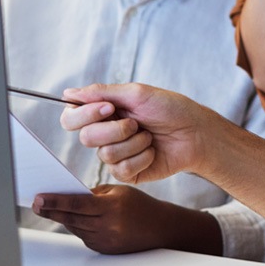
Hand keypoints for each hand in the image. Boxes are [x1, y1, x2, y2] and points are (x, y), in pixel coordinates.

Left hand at [31, 185, 221, 255]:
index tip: (38, 198)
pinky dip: (76, 226)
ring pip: (74, 227)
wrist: (160, 229)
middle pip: (71, 218)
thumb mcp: (118, 192)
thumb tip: (69, 197)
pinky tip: (70, 218)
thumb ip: (94, 195)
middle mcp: (106, 226)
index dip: (55, 201)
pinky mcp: (102, 249)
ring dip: (62, 217)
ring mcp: (103, 241)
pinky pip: (82, 236)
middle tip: (35, 203)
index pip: (76, 204)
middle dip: (51, 210)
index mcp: (111, 208)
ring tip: (48, 207)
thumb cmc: (140, 205)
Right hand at [60, 84, 208, 184]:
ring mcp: (117, 154)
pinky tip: (153, 151)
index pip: (71, 117)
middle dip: (114, 130)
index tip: (108, 108)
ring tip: (150, 135)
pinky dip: (141, 156)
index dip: (83, 114)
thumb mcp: (137, 93)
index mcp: (105, 112)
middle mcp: (106, 133)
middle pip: (85, 137)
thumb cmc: (170, 109)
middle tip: (136, 123)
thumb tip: (68, 93)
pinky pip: (121, 169)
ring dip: (133, 142)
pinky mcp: (128, 172)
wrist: (196, 132)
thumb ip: (101, 93)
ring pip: (105, 154)